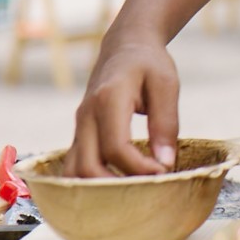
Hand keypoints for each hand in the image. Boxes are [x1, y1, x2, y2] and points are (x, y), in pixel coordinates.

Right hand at [65, 31, 179, 177]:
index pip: (115, 147)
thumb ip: (166, 123)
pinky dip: (90, 184)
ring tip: (131, 193)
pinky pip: (74, 167)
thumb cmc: (149, 63)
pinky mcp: (79, 135)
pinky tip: (116, 189)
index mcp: (108, 99)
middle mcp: (86, 116)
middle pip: (87, 167)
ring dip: (98, 191)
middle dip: (116, 188)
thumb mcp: (166, 84)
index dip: (139, 169)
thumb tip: (165, 163)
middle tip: (148, 189)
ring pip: (73, 173)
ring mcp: (78, 127)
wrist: (125, 46)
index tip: (164, 173)